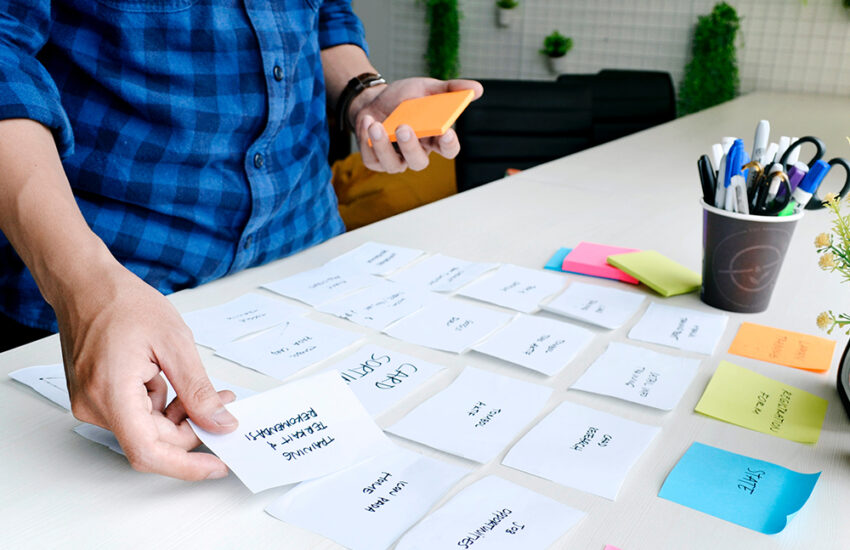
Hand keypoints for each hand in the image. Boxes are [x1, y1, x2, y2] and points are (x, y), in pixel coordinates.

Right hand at [55, 260, 237, 479]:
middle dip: (192, 428)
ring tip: (202, 386)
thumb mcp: (175, 342)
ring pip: (146, 429)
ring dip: (178, 414)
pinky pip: (135, 415)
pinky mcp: (95, 397)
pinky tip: (171, 379)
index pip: (149, 452)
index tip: (216, 466)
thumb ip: (198, 389)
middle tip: (223, 404)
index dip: (187, 466)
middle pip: (153, 441)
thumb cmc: (122, 302)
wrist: (84, 283)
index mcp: (111, 393)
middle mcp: (94, 406)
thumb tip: (219, 421)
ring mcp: (91, 403)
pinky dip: (160, 405)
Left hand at [350, 77, 482, 173]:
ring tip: (376, 125)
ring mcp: (396, 159)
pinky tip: (367, 120)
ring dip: (384, 146)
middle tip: (404, 128)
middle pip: (419, 162)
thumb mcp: (427, 88)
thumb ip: (451, 89)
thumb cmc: (404, 98)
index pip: (448, 149)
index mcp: (433, 138)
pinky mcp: (375, 160)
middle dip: (411, 147)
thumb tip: (477, 89)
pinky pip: (372, 159)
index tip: (446, 133)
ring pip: (394, 165)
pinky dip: (367, 140)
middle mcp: (416, 152)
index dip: (449, 145)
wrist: (374, 101)